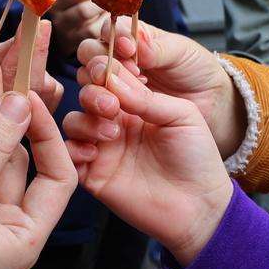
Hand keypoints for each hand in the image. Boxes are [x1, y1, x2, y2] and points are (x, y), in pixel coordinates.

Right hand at [47, 0, 109, 53]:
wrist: (65, 33)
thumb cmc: (79, 0)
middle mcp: (52, 1)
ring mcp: (59, 21)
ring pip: (84, 11)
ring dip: (105, 5)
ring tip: (118, 0)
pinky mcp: (69, 39)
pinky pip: (89, 29)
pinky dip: (104, 22)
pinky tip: (112, 17)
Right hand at [63, 56, 231, 266]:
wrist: (200, 204)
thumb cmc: (197, 157)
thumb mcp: (181, 115)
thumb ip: (146, 96)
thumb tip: (112, 76)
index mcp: (138, 100)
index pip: (110, 72)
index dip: (107, 63)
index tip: (117, 65)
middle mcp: (116, 119)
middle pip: (86, 92)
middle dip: (94, 91)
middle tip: (113, 105)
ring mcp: (103, 146)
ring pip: (73, 120)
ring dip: (86, 120)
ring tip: (112, 133)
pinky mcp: (93, 173)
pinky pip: (68, 155)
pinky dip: (73, 149)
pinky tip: (94, 153)